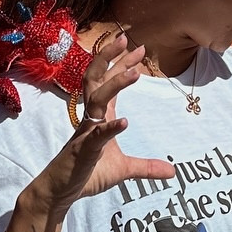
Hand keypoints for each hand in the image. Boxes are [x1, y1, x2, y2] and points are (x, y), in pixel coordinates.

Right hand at [28, 32, 175, 225]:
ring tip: (135, 73)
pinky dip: (110, 128)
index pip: (109, 83)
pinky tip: (125, 121)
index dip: (122, 64)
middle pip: (96, 80)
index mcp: (99, 118)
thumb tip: (172, 172)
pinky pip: (96, 135)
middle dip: (110, 58)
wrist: (59, 193)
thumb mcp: (123, 170)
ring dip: (114, 85)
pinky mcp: (83, 151)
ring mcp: (86, 133)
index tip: (139, 49)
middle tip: (125, 39)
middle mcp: (90, 119)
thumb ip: (146, 167)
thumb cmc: (86, 174)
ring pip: (96, 100)